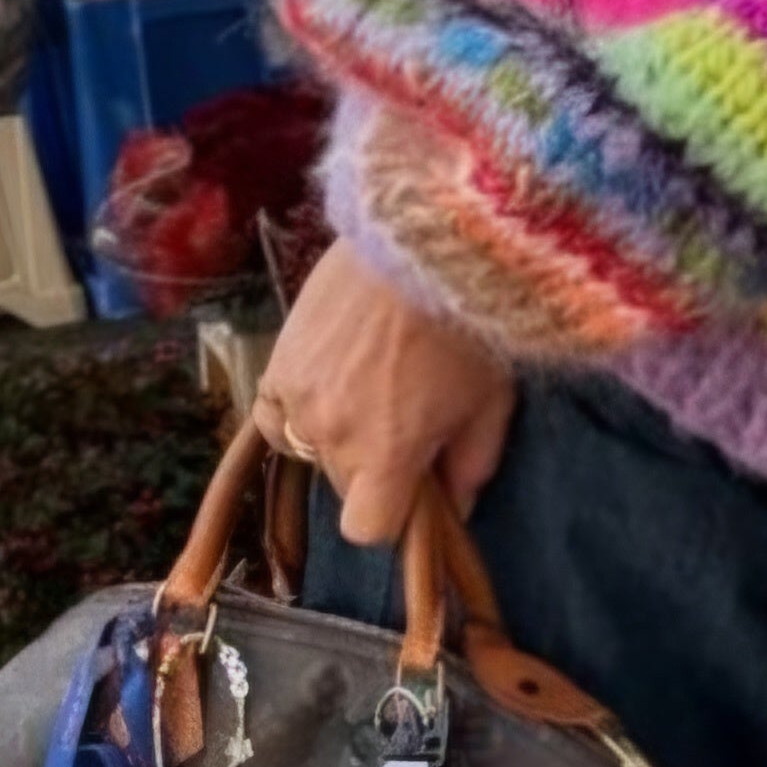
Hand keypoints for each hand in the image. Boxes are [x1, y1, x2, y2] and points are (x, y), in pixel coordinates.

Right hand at [253, 239, 515, 548]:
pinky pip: (274, 412)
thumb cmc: (472, 322)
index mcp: (388, 455)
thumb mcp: (491, 400)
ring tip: (370, 388)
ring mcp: (297, 398)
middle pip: (342, 483)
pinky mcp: (276, 360)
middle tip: (405, 418)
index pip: (367, 527)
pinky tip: (330, 380)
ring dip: (335, 434)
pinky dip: (298, 407)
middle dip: (372, 466)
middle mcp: (331, 435)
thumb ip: (472, 464)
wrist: (426, 240)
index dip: (393, 514)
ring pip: (308, 447)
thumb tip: (456, 509)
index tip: (415, 485)